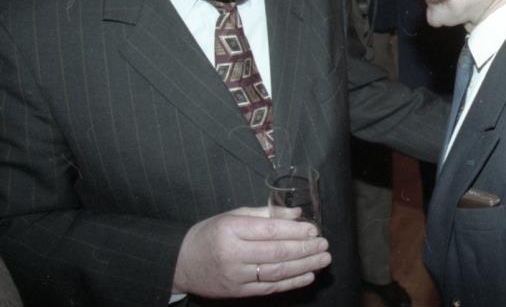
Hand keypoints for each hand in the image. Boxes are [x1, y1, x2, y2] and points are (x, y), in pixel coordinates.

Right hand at [172, 206, 330, 298]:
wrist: (181, 263)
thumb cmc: (209, 234)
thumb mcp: (233, 216)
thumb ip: (265, 213)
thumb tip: (296, 214)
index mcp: (231, 229)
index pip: (270, 230)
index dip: (295, 231)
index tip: (314, 229)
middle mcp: (233, 253)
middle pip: (276, 253)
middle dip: (305, 249)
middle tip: (324, 245)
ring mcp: (236, 276)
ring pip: (276, 272)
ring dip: (304, 266)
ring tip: (323, 259)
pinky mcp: (238, 292)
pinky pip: (269, 288)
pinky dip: (291, 282)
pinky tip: (308, 275)